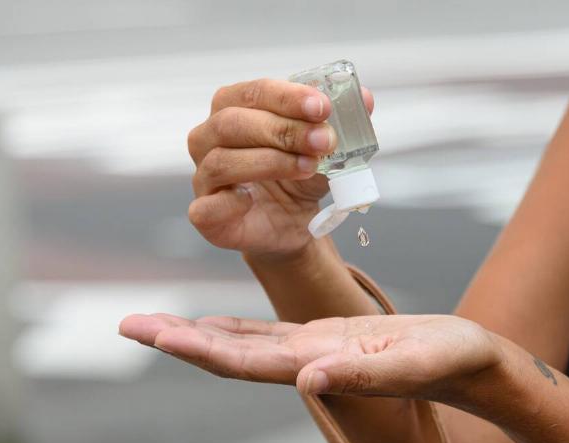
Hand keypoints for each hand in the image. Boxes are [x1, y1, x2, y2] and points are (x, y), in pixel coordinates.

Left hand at [118, 313, 503, 406]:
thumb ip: (362, 373)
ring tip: (155, 322)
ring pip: (243, 344)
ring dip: (197, 334)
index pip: (243, 361)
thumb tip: (305, 381)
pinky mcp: (328, 339)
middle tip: (128, 323)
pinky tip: (212, 324)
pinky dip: (235, 328)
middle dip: (178, 340)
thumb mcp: (410, 362)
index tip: (151, 333)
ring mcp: (314, 353)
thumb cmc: (449, 362)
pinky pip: (270, 334)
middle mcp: (306, 364)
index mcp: (320, 369)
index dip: (194, 348)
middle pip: (229, 354)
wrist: (469, 362)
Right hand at [187, 79, 373, 258]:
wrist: (291, 225)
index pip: (253, 92)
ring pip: (222, 162)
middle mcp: (209, 138)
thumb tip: (365, 98)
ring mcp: (203, 177)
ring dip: (271, 162)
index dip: (287, 97)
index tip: (322, 107)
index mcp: (232, 109)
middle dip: (283, 129)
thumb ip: (342, 121)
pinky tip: (253, 200)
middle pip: (233, 123)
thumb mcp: (325, 147)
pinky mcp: (205, 215)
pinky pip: (205, 207)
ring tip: (309, 167)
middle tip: (324, 139)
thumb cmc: (297, 177)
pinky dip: (230, 202)